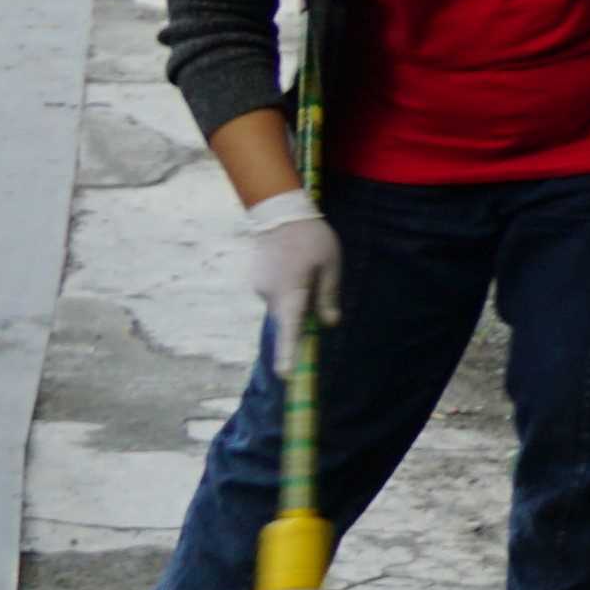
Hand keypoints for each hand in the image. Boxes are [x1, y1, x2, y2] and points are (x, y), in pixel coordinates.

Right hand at [242, 188, 337, 352]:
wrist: (278, 212)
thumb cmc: (311, 238)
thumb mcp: (331, 265)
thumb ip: (329, 296)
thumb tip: (329, 324)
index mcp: (291, 293)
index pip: (290, 331)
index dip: (289, 355)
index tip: (286, 377)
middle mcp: (271, 295)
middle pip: (289, 319)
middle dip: (303, 315)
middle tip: (317, 283)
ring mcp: (260, 289)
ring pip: (284, 305)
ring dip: (297, 297)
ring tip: (307, 265)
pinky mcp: (257, 282)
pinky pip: (276, 294)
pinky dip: (288, 288)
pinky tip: (294, 265)